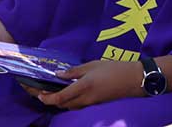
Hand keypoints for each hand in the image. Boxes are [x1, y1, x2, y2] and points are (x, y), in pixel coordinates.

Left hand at [25, 59, 142, 109]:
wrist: (133, 80)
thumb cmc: (113, 69)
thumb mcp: (92, 65)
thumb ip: (74, 71)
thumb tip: (59, 74)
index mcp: (83, 87)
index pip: (60, 98)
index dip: (47, 98)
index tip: (38, 94)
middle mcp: (86, 99)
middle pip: (63, 105)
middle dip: (50, 100)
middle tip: (40, 92)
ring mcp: (92, 103)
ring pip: (70, 106)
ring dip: (59, 102)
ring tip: (52, 92)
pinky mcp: (96, 103)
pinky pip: (79, 105)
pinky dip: (69, 101)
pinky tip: (67, 92)